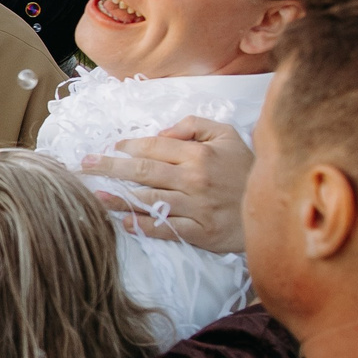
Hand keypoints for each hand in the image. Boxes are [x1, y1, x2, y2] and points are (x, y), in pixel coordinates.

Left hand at [88, 116, 253, 252]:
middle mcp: (193, 179)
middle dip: (109, 167)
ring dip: (117, 198)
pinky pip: (165, 228)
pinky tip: (123, 222)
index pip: (153, 148)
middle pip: (142, 172)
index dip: (128, 147)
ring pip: (148, 201)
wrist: (273, 208)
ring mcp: (195, 207)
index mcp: (198, 154)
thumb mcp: (228, 135)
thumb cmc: (246, 168)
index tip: (112, 147)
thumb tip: (163, 133)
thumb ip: (194, 126)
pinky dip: (142, 226)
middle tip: (84, 165)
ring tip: (94, 195)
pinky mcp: (199, 232)